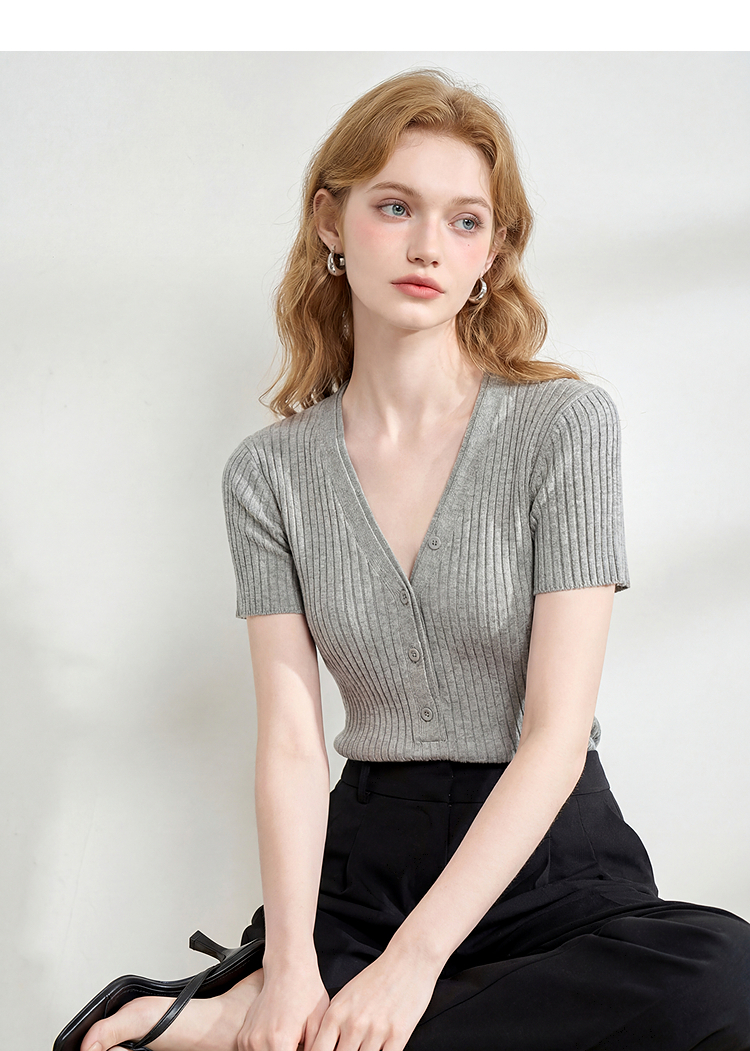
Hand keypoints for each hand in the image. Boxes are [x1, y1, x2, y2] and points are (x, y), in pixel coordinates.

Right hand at [237, 962, 328, 1050]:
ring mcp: (248, 1039)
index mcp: (279, 1041)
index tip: (299, 1048)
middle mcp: (259, 1041)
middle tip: (296, 1044)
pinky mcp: (243, 1037)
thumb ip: (312, 1050)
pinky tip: (277, 1043)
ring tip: (288, 1042)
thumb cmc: (305, 992)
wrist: (288, 969)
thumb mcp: (317, 1026)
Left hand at [309, 949, 439, 1050]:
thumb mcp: (345, 997)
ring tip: (364, 1047)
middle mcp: (353, 1024)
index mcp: (336, 1014)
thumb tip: (323, 1047)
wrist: (407, 960)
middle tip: (348, 1049)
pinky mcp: (397, 1035)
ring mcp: (375, 1031)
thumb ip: (333, 1024)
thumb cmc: (376, 978)